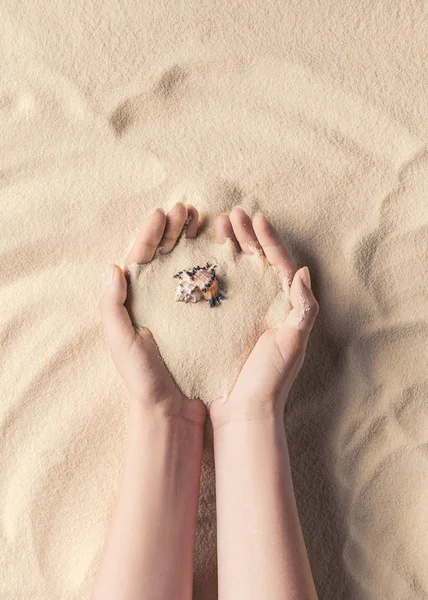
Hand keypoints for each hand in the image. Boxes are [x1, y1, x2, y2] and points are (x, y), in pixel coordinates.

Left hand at [98, 202, 206, 425]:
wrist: (171, 409)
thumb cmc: (143, 378)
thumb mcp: (121, 342)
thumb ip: (111, 305)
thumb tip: (114, 267)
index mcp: (132, 300)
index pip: (140, 256)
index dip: (151, 232)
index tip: (165, 213)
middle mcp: (154, 299)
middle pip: (162, 254)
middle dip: (173, 229)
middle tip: (188, 211)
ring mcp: (178, 307)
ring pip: (183, 264)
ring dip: (191, 240)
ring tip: (203, 222)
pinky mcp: (200, 319)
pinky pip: (203, 284)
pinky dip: (209, 264)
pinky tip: (219, 251)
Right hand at [208, 207, 319, 429]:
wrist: (242, 412)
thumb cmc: (270, 379)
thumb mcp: (292, 343)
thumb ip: (303, 309)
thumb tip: (303, 271)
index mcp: (285, 306)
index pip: (279, 263)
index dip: (269, 239)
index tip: (255, 217)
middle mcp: (265, 305)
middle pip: (257, 262)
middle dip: (246, 236)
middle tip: (230, 215)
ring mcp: (243, 313)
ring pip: (236, 271)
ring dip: (228, 247)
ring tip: (215, 227)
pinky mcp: (222, 323)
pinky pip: (218, 290)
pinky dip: (211, 271)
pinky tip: (200, 258)